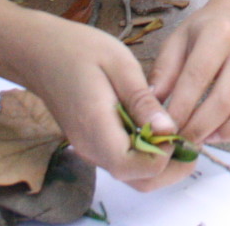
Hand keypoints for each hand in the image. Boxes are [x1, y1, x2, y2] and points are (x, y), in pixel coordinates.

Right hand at [16, 16, 197, 192]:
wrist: (39, 51)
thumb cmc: (78, 49)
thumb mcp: (118, 64)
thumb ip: (142, 101)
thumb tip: (169, 130)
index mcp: (96, 128)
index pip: (135, 167)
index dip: (164, 157)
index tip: (180, 130)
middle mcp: (91, 148)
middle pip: (137, 181)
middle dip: (170, 167)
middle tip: (190, 137)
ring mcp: (89, 148)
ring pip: (132, 174)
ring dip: (159, 161)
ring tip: (178, 129)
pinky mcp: (91, 143)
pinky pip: (123, 159)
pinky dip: (145, 152)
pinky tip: (157, 126)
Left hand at [149, 5, 229, 144]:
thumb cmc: (205, 31)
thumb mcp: (179, 39)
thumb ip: (164, 69)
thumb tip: (151, 104)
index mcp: (218, 35)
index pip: (198, 75)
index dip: (180, 106)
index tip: (165, 127)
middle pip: (226, 99)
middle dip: (199, 127)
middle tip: (180, 141)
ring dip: (229, 132)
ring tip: (206, 136)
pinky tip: (227, 132)